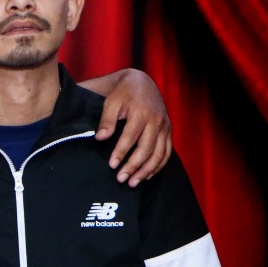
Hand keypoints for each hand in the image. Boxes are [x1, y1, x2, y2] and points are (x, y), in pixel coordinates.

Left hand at [95, 68, 172, 186]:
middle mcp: (156, 121)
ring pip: (159, 154)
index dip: (121, 152)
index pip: (131, 137)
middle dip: (134, 166)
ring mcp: (164, 127)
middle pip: (146, 148)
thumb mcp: (111, 102)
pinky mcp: (168, 131)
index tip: (112, 165)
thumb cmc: (123, 93)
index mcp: (141, 112)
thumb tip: (100, 138)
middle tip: (121, 179)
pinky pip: (167, 152)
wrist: (142, 83)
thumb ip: (106, 120)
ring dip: (146, 170)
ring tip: (133, 183)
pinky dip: (158, 165)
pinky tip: (147, 175)